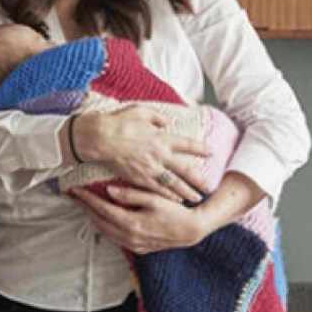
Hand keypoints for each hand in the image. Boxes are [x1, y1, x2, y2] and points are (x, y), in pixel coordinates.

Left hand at [69, 185, 213, 253]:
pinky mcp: (138, 249)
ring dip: (94, 218)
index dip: (88, 199)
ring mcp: (133, 245)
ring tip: (86, 205)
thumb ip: (131, 194)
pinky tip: (103, 218)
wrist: (191, 230)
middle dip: (86, 208)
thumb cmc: (176, 211)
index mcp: (132, 224)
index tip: (77, 190)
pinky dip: (106, 227)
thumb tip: (109, 190)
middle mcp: (129, 237)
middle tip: (76, 197)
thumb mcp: (154, 198)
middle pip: (99, 222)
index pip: (102, 209)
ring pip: (105, 232)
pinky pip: (115, 238)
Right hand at [73, 105, 212, 201]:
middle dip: (199, 180)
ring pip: (173, 184)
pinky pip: (156, 190)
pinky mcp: (138, 178)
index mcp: (162, 139)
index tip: (212, 152)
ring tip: (196, 198)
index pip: (187, 144)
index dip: (201, 148)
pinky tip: (174, 200)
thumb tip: (165, 122)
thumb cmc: (119, 122)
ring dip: (186, 192)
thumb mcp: (140, 111)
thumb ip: (157, 117)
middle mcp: (159, 156)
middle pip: (185, 171)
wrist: (99, 138)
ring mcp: (149, 169)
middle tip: (210, 187)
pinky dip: (167, 195)